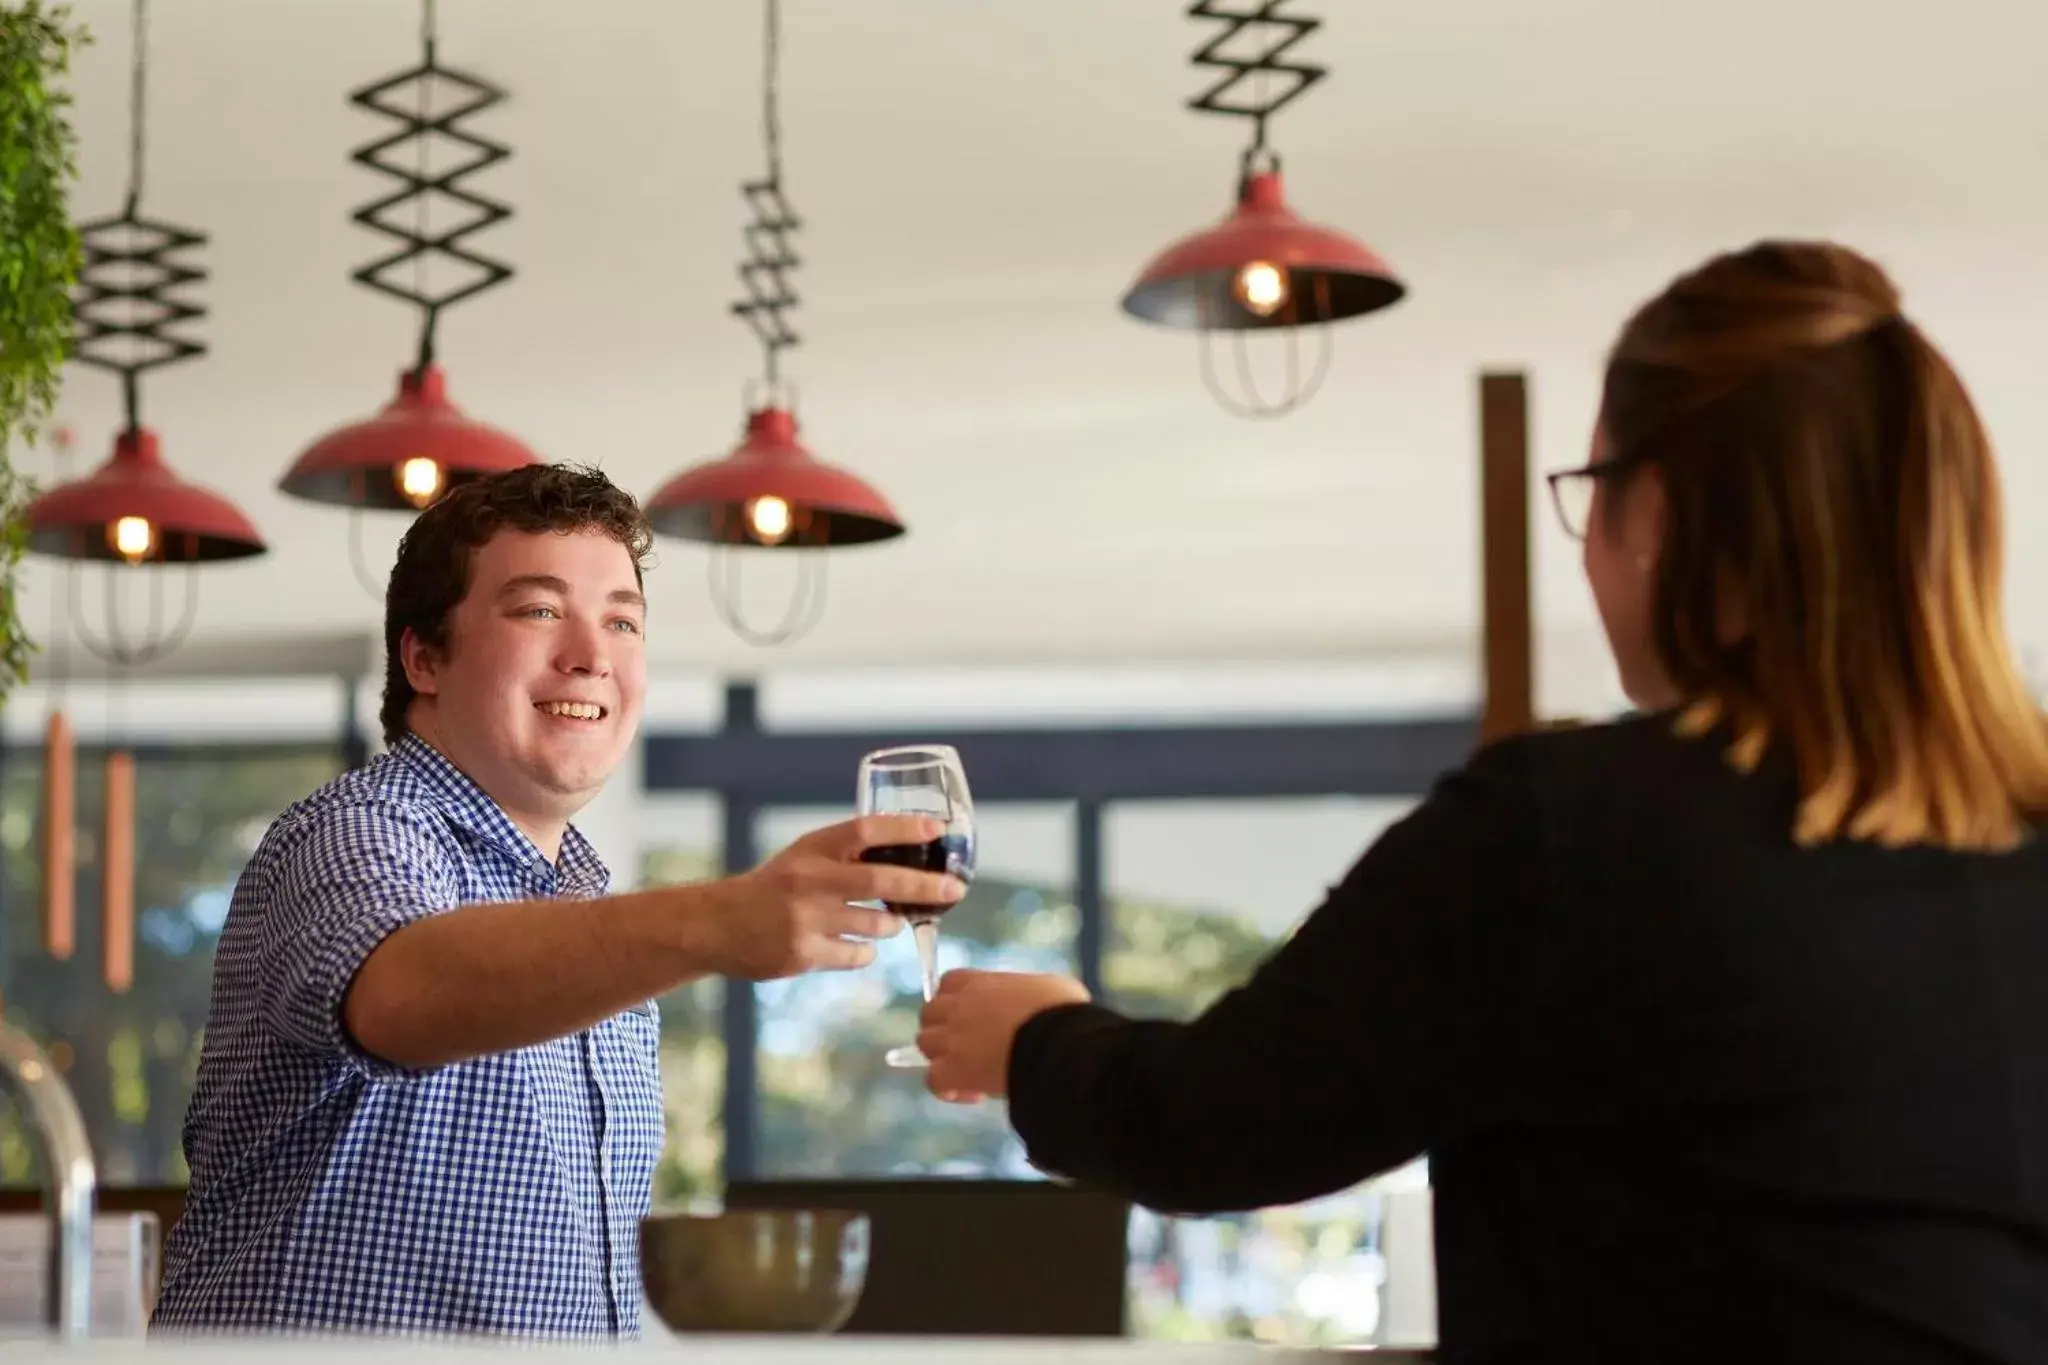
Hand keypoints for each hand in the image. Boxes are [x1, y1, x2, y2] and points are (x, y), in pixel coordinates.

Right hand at [689, 815, 966, 979]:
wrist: (716, 925)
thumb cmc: (771, 887)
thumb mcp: (803, 857)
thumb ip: (845, 856)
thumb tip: (909, 857)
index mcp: (812, 848)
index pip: (865, 829)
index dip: (904, 827)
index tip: (937, 829)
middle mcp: (809, 880)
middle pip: (881, 880)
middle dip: (925, 885)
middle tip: (953, 889)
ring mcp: (805, 919)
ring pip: (875, 924)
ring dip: (893, 924)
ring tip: (890, 922)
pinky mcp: (802, 954)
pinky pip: (857, 954)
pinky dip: (866, 950)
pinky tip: (856, 944)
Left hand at [917, 969, 1091, 1102]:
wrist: (1058, 1043)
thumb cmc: (1062, 1012)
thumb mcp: (1050, 987)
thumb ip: (1032, 992)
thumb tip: (1042, 1002)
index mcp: (981, 984)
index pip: (949, 982)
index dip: (955, 999)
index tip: (973, 1014)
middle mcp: (959, 1007)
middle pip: (929, 1013)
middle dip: (944, 1028)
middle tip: (969, 1046)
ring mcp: (952, 1039)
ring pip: (924, 1044)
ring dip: (942, 1057)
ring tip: (969, 1071)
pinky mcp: (954, 1071)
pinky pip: (933, 1081)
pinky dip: (948, 1089)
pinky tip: (974, 1094)